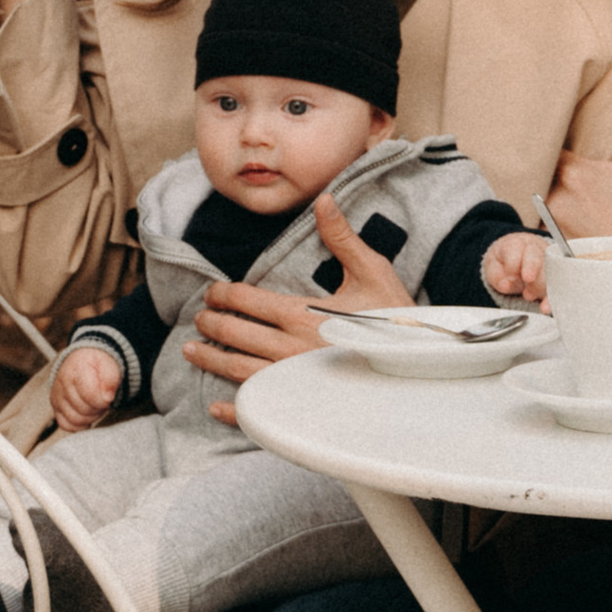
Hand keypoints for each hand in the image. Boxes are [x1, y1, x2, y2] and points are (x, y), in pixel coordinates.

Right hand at [48, 345, 124, 433]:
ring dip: (90, 417)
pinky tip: (87, 414)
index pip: (90, 396)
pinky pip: (66, 425)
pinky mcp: (55, 407)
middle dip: (98, 408)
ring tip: (95, 405)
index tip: (108, 396)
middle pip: (84, 410)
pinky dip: (79, 424)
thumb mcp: (109, 365)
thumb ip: (111, 380)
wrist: (82, 360)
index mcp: (76, 370)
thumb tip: (107, 398)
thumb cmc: (97, 364)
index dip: (104, 401)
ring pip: (75, 420)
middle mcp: (62, 383)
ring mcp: (56, 396)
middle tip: (103, 400)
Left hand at [180, 199, 410, 419]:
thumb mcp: (371, 272)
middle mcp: (289, 349)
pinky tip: (216, 406)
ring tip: (192, 352)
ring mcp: (292, 382)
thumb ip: (341, 238)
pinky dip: (235, 410)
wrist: (419, 367)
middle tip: (200, 318)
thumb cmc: (396, 320)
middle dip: (212, 323)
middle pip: (236, 334)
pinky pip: (260, 411)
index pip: (247, 301)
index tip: (212, 292)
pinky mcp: (300, 407)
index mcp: (303, 315)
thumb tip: (324, 199)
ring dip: (211, 360)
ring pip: (238, 370)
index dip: (224, 294)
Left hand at [481, 230, 548, 303]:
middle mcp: (534, 249)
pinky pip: (558, 284)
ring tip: (529, 296)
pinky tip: (545, 307)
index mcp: (516, 244)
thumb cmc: (504, 260)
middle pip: (536, 258)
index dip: (513, 265)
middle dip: (532, 274)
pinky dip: (551, 297)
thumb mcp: (493, 266)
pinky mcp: (555, 273)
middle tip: (525, 290)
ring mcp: (547, 260)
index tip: (511, 277)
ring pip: (549, 270)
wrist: (516, 254)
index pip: (516, 250)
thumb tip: (505, 285)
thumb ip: (497, 276)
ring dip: (541, 287)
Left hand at [546, 76, 611, 245]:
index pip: (543, 144)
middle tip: (540, 152)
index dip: (539, 134)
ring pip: (533, 196)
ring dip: (538, 189)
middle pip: (533, 170)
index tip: (539, 126)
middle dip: (536, 162)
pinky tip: (550, 213)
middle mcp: (557, 195)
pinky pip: (535, 222)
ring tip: (553, 187)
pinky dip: (539, 216)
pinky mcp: (548, 243)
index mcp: (576, 172)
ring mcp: (550, 222)